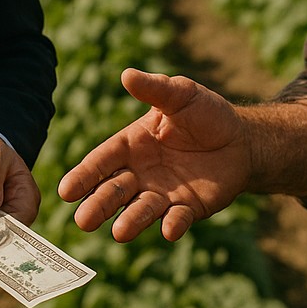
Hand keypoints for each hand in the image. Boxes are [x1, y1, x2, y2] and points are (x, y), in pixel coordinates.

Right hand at [57, 68, 248, 241]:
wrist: (241, 138)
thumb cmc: (204, 113)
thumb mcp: (180, 94)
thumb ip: (154, 89)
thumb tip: (126, 74)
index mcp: (131, 145)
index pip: (102, 161)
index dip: (84, 175)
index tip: (65, 191)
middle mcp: (141, 173)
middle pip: (114, 191)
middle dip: (99, 205)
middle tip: (83, 221)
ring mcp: (163, 194)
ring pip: (141, 210)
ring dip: (130, 221)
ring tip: (119, 233)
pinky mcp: (188, 208)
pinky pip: (178, 219)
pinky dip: (172, 225)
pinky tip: (168, 230)